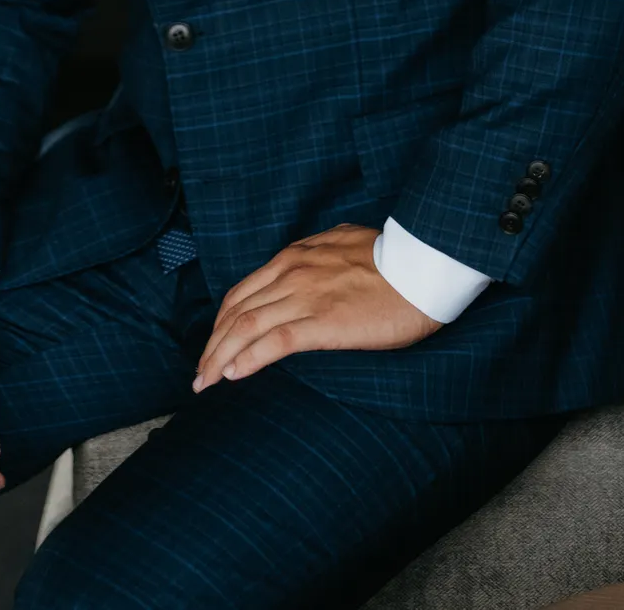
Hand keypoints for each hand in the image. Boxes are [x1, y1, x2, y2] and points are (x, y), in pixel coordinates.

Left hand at [192, 223, 441, 390]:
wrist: (423, 267)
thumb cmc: (392, 258)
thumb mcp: (343, 241)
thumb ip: (319, 252)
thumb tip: (310, 257)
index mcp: (293, 257)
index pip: (242, 293)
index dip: (221, 322)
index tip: (213, 345)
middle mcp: (291, 274)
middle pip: (235, 312)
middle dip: (212, 345)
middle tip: (200, 373)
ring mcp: (305, 297)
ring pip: (246, 328)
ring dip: (220, 358)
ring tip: (205, 382)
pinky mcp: (323, 323)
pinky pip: (274, 343)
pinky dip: (248, 359)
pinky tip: (233, 375)